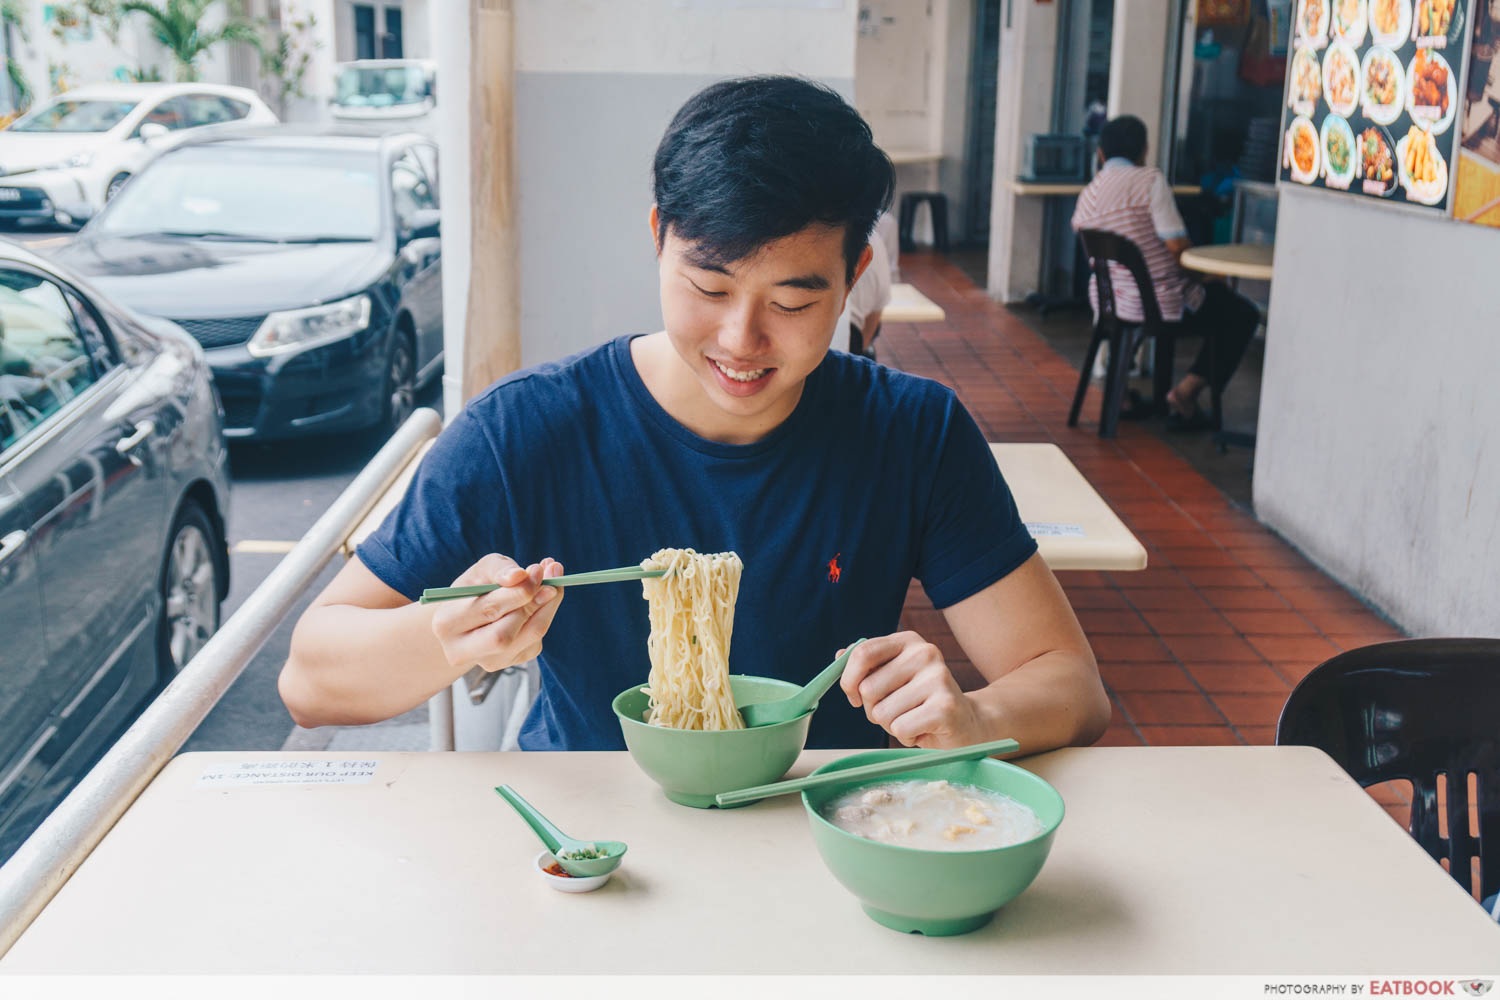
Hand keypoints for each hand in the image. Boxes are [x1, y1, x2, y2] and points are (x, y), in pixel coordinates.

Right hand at [429, 554, 564, 672]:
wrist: (469, 620)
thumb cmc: (474, 590)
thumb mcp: (481, 571)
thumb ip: (499, 569)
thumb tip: (520, 576)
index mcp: (447, 623)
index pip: (488, 610)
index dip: (518, 591)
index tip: (537, 570)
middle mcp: (462, 650)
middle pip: (505, 634)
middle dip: (533, 602)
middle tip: (551, 577)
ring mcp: (488, 662)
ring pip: (529, 638)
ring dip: (547, 607)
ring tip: (552, 584)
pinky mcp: (511, 663)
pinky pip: (536, 641)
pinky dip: (545, 616)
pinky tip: (541, 600)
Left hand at [838, 632, 984, 748]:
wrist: (967, 723)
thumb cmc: (920, 703)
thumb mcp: (892, 679)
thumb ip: (867, 667)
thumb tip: (839, 654)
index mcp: (908, 641)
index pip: (862, 653)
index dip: (848, 680)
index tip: (855, 697)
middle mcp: (925, 653)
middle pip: (868, 688)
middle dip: (874, 710)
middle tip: (899, 711)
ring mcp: (938, 678)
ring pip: (882, 713)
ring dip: (892, 725)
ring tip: (914, 719)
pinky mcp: (945, 707)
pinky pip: (900, 729)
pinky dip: (907, 737)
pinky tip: (924, 729)